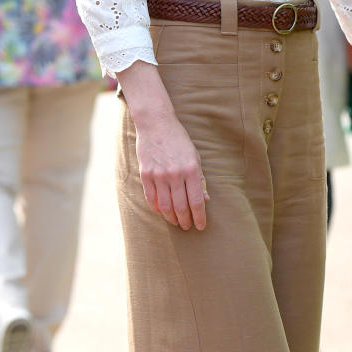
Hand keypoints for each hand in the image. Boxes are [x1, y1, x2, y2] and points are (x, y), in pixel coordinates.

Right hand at [116, 59, 208, 229]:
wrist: (156, 124)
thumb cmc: (179, 142)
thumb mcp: (195, 158)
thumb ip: (200, 180)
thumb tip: (205, 200)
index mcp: (191, 169)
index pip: (196, 201)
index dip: (199, 217)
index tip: (201, 226)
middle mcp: (175, 174)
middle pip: (181, 207)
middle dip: (186, 221)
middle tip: (188, 227)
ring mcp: (159, 174)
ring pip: (165, 206)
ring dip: (172, 218)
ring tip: (176, 222)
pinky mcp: (146, 174)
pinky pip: (151, 198)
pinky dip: (157, 209)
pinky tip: (162, 212)